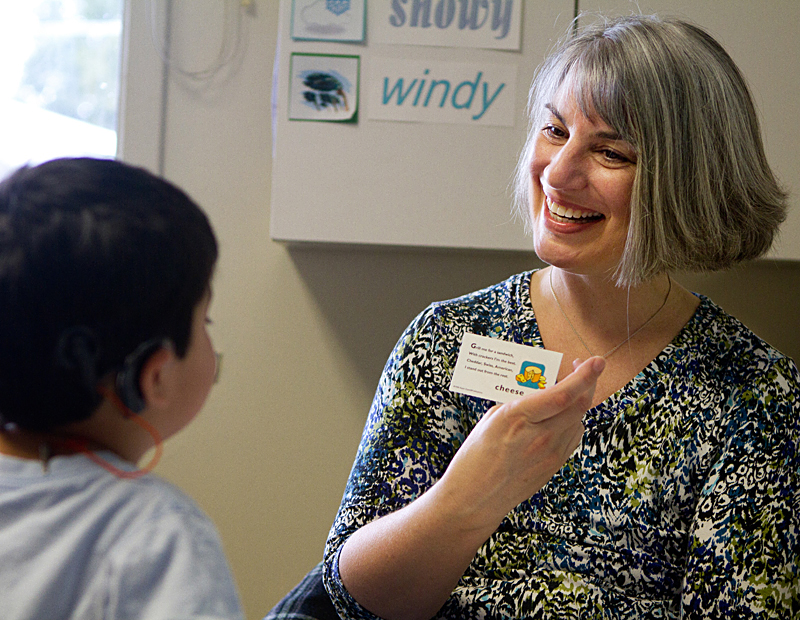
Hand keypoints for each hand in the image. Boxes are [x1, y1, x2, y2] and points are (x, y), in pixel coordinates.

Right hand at [435, 356, 604, 533]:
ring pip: (578, 419)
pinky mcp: (554, 465)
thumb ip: (520, 402)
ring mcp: (550, 454)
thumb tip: (542, 386)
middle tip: (582, 367)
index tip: (596, 362)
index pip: (561, 395)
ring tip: (565, 391)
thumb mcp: (492, 418)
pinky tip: (560, 415)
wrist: (475, 498)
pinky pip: (572, 436)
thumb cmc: (476, 455)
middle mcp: (539, 437)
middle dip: (587, 382)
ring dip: (578, 401)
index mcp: (517, 419)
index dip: (583, 377)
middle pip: (578, 405)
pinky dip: (571, 420)